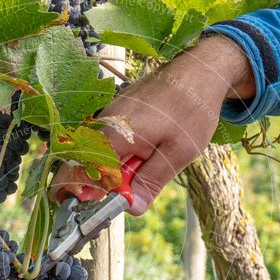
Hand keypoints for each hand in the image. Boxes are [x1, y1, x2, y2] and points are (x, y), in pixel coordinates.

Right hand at [50, 35, 254, 214]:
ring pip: (94, 156)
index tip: (102, 207)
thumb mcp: (177, 154)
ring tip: (143, 169)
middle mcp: (102, 125)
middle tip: (130, 193)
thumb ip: (150, 182)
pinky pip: (105, 144)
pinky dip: (118, 158)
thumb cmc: (191, 109)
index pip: (80, 172)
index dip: (85, 194)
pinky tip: (142, 156)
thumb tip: (131, 209)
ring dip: (113, 172)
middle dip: (100, 186)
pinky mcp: (113, 116)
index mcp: (114, 135)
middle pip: (83, 166)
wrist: (199, 70)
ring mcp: (105, 118)